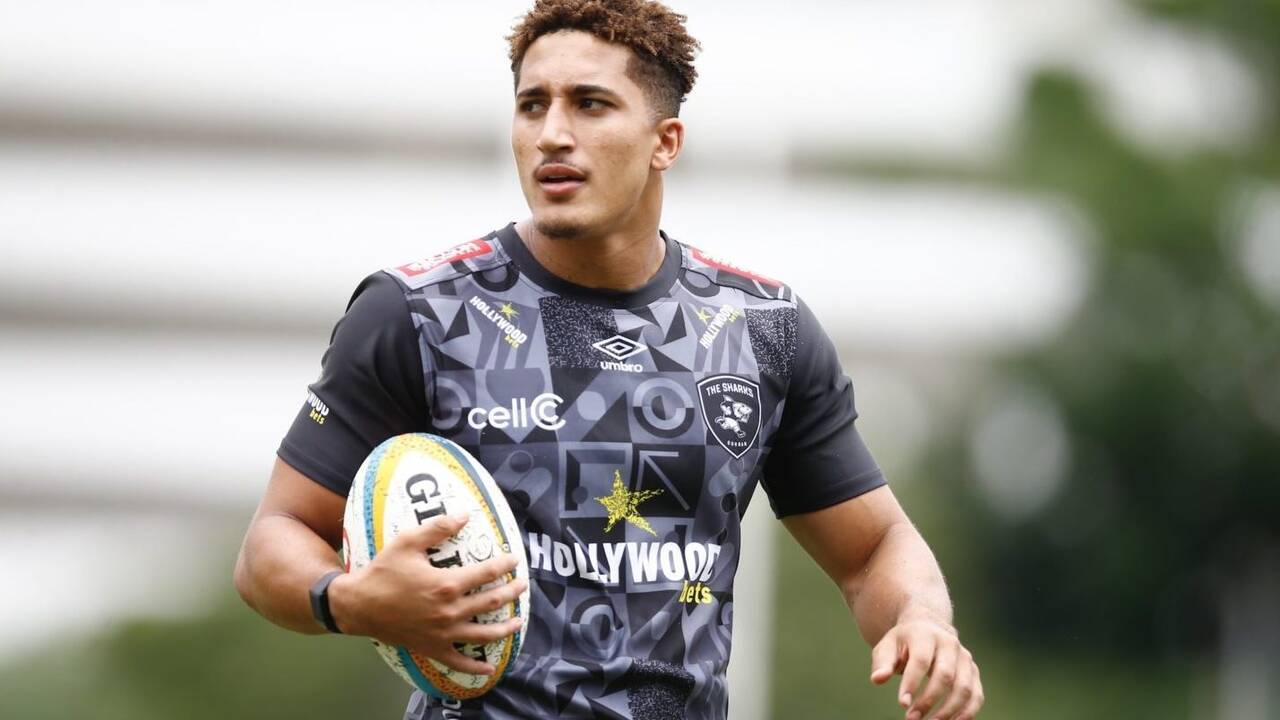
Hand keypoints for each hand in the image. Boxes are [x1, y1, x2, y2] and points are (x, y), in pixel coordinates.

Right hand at [329, 512, 527, 675]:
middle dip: (511, 592)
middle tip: (522, 585)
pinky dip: (476, 668)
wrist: (358, 605)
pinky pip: (459, 662)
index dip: (505, 565)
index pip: (486, 573)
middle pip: (491, 601)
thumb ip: (438, 528)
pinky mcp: (432, 648)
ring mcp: (442, 633)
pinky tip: (489, 668)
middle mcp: (450, 611)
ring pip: (483, 634)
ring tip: (518, 622)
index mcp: (446, 584)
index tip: (515, 560)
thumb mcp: (407, 542)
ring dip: (505, 628)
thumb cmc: (383, 572)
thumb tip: (465, 515)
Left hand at [870, 610, 983, 719]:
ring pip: (964, 688)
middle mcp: (949, 644)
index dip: (912, 683)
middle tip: (912, 718)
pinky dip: (967, 713)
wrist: (927, 628)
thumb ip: (882, 663)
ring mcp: (965, 658)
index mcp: (925, 634)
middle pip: (945, 675)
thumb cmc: (903, 643)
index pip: (921, 660)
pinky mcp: (973, 671)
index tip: (902, 704)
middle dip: (929, 700)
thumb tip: (878, 679)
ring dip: (948, 711)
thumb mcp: (887, 647)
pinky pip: (976, 695)